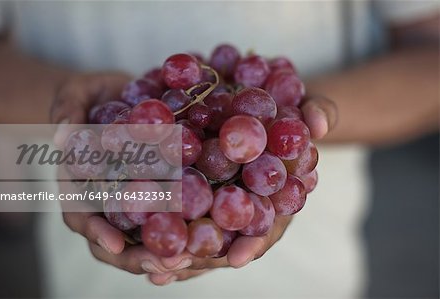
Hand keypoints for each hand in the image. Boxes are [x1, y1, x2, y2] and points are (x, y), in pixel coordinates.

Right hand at [52, 72, 182, 273]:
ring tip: (194, 259)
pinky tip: (208, 238)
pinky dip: (187, 229)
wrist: (113, 96)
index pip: (81, 215)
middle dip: (141, 256)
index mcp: (80, 185)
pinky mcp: (161, 188)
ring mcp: (134, 198)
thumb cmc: (87, 98)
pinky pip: (172, 213)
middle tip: (169, 264)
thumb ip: (67, 111)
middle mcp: (107, 200)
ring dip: (168, 251)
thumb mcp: (73, 95)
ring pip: (147, 235)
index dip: (96, 232)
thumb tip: (62, 137)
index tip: (115, 245)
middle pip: (118, 239)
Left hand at [147, 95, 337, 284]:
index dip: (254, 241)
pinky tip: (135, 232)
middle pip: (225, 238)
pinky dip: (159, 220)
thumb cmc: (293, 108)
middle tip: (173, 268)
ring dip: (174, 249)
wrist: (268, 103)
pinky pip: (178, 207)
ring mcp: (220, 197)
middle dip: (200, 256)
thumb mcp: (311, 105)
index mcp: (276, 195)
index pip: (268, 224)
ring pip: (198, 231)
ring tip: (147, 264)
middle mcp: (246, 203)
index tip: (236, 258)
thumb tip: (320, 126)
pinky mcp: (197, 184)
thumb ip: (318, 112)